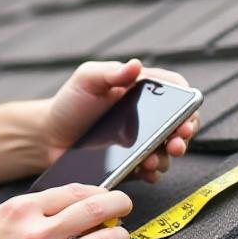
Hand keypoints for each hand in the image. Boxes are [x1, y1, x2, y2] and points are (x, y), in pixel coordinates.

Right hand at [0, 184, 133, 238]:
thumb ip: (28, 210)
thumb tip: (64, 205)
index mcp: (21, 210)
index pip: (75, 192)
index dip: (99, 190)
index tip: (107, 195)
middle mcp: (37, 235)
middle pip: (96, 210)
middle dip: (119, 206)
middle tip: (124, 208)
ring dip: (120, 237)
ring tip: (121, 238)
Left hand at [40, 59, 200, 182]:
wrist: (49, 136)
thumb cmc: (70, 102)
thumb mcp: (87, 79)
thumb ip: (111, 72)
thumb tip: (135, 65)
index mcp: (142, 90)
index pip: (177, 92)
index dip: (188, 104)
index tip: (185, 117)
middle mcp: (148, 116)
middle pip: (180, 125)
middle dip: (183, 136)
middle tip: (176, 143)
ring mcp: (142, 142)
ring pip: (168, 152)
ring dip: (166, 158)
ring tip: (152, 161)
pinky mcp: (133, 163)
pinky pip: (151, 171)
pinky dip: (152, 174)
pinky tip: (145, 172)